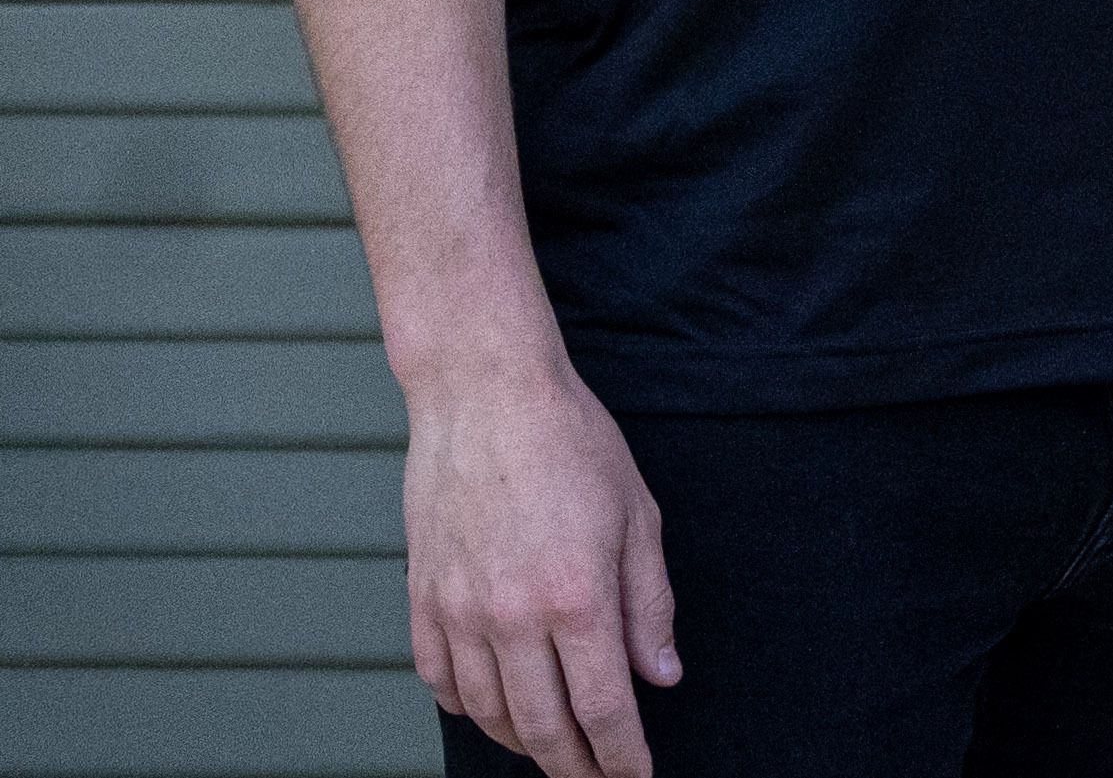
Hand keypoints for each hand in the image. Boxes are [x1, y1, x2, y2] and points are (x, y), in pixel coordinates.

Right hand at [399, 352, 676, 777]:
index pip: (604, 709)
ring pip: (489, 714)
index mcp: (576, 597)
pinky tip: (495, 708)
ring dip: (525, 743)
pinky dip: (470, 708)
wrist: (485, 397)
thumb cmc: (571, 445)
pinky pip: (440, 682)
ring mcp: (459, 613)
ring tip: (555, 748)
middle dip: (575, 767)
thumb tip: (663, 677)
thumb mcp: (638, 518)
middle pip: (543, 728)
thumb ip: (650, 606)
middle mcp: (511, 617)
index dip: (624, 758)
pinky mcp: (422, 601)